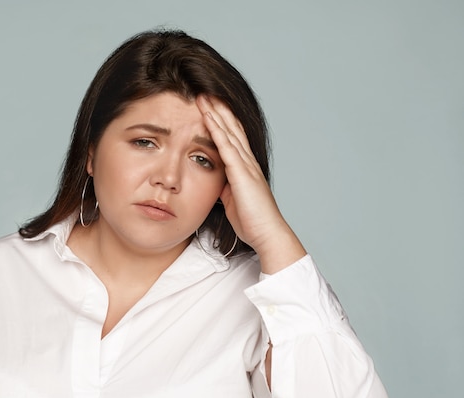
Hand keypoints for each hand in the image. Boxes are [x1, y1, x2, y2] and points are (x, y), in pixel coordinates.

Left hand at [196, 95, 305, 273]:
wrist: (266, 233)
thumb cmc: (251, 220)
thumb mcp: (232, 200)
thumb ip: (225, 187)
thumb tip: (217, 182)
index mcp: (245, 167)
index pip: (232, 137)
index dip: (221, 119)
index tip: (208, 105)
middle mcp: (247, 161)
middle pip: (231, 128)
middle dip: (218, 109)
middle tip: (204, 90)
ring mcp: (246, 165)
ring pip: (229, 132)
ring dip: (216, 113)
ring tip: (203, 96)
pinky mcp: (242, 173)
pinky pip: (227, 147)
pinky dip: (217, 131)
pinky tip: (208, 118)